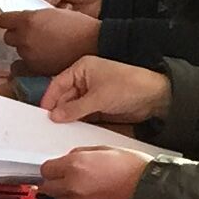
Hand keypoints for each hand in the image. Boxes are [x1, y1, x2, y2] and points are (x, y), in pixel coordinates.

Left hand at [0, 8, 98, 74]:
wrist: (93, 43)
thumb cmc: (78, 26)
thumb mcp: (53, 13)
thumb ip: (34, 17)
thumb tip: (24, 21)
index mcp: (28, 21)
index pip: (4, 20)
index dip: (9, 21)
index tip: (13, 23)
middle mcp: (25, 38)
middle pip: (9, 37)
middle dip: (18, 35)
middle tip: (32, 36)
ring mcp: (29, 55)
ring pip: (17, 51)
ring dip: (25, 49)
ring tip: (41, 48)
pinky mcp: (35, 69)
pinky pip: (20, 67)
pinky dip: (26, 64)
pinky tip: (36, 60)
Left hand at [38, 146, 149, 198]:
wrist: (152, 191)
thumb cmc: (134, 168)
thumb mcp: (106, 149)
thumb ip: (82, 154)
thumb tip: (69, 158)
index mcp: (75, 166)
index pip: (46, 170)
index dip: (52, 168)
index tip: (57, 167)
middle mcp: (73, 187)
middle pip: (49, 188)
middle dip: (55, 182)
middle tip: (68, 177)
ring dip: (67, 193)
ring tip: (87, 186)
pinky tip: (96, 195)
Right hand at [41, 55, 169, 126]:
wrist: (156, 97)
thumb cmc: (129, 86)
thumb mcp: (98, 98)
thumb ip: (74, 108)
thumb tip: (55, 116)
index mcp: (82, 69)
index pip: (58, 83)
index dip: (49, 98)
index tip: (43, 113)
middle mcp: (85, 79)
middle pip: (64, 96)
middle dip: (58, 110)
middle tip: (50, 125)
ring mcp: (92, 93)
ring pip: (72, 107)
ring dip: (68, 117)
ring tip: (60, 129)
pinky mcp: (99, 106)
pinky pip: (83, 114)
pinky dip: (78, 121)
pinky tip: (73, 129)